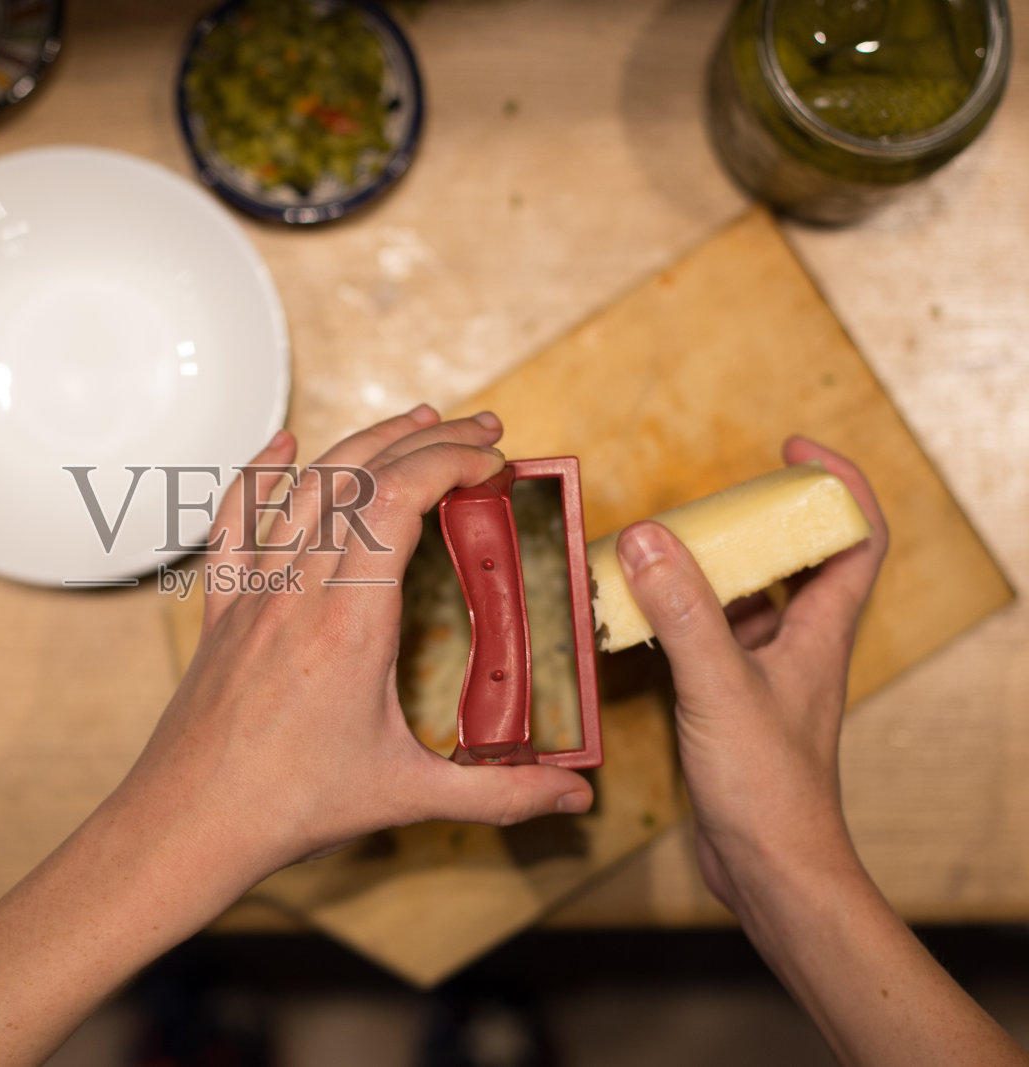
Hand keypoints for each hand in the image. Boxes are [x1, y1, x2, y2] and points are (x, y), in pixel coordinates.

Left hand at [113, 405, 593, 879]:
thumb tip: (573, 796)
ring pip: (305, 485)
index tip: (495, 462)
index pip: (398, 499)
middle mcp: (296, 589)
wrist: (187, 824)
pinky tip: (281, 445)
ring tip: (416, 421)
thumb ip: (500, 793)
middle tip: (484, 432)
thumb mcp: (409, 797)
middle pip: (360, 477)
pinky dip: (258, 473)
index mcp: (348, 622)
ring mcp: (252, 591)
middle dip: (428, 439)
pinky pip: (232, 520)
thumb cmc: (287, 808)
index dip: (451, 461)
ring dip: (364, 443)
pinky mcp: (221, 607)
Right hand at [614, 437, 886, 913]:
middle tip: (709, 497)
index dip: (835, 484)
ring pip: (748, 600)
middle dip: (758, 518)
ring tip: (660, 548)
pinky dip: (679, 619)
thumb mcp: (720, 687)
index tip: (791, 450)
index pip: (856, 537)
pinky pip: (710, 640)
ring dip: (710, 569)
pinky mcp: (733, 705)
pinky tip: (638, 620)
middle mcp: (800, 646)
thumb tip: (649, 537)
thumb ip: (683, 611)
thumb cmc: (770, 789)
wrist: (771, 870)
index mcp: (820, 631)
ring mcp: (767, 676)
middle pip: (797, 559)